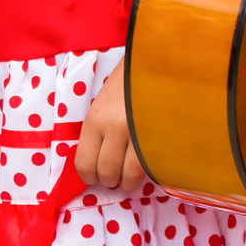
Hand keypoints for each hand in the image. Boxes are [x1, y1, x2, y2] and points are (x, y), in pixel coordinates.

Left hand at [74, 58, 145, 193]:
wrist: (157, 62)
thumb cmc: (127, 82)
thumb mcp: (102, 104)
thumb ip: (97, 132)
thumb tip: (95, 163)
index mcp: (96, 119)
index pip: (84, 163)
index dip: (88, 176)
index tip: (94, 176)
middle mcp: (115, 129)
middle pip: (107, 173)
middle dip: (109, 181)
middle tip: (114, 177)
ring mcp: (140, 134)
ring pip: (129, 177)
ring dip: (128, 183)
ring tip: (129, 177)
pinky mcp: (161, 138)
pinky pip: (151, 169)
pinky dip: (147, 174)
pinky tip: (145, 167)